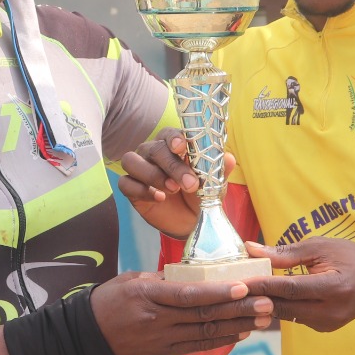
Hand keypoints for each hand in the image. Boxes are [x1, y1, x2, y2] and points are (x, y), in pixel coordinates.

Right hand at [90, 272, 272, 354]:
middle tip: (266, 303)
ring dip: (237, 325)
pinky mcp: (165, 353)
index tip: (243, 286)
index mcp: (147, 296)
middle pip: (204, 315)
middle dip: (238, 309)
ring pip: (206, 332)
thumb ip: (161, 278)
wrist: (84, 340)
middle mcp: (157, 320)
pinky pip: (198, 345)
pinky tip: (241, 332)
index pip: (188, 295)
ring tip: (262, 319)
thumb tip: (193, 275)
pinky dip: (222, 339)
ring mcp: (162, 339)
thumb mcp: (130, 281)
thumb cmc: (107, 302)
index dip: (218, 292)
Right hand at [118, 127, 234, 237]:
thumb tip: (229, 158)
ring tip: (172, 190)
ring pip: (132, 161)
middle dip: (172, 166)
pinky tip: (159, 198)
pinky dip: (141, 189)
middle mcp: (152, 153)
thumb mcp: (213, 183)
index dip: (173, 137)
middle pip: (154, 149)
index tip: (181, 147)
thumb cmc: (201, 194)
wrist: (191, 221)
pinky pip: (125, 183)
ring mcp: (139, 169)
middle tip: (189, 184)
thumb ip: (219, 169)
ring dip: (153, 174)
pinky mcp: (131, 188)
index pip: (168, 133)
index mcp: (172, 145)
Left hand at [244, 238, 354, 331]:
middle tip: (231, 289)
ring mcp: (327, 324)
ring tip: (241, 294)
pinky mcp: (323, 329)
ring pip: (286, 315)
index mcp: (335, 287)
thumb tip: (251, 249)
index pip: (291, 288)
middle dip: (257, 298)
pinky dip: (280, 308)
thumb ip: (286, 252)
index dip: (264, 285)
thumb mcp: (322, 247)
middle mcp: (331, 311)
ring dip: (265, 305)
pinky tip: (263, 300)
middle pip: (284, 307)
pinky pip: (295, 318)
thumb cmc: (352, 257)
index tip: (240, 280)